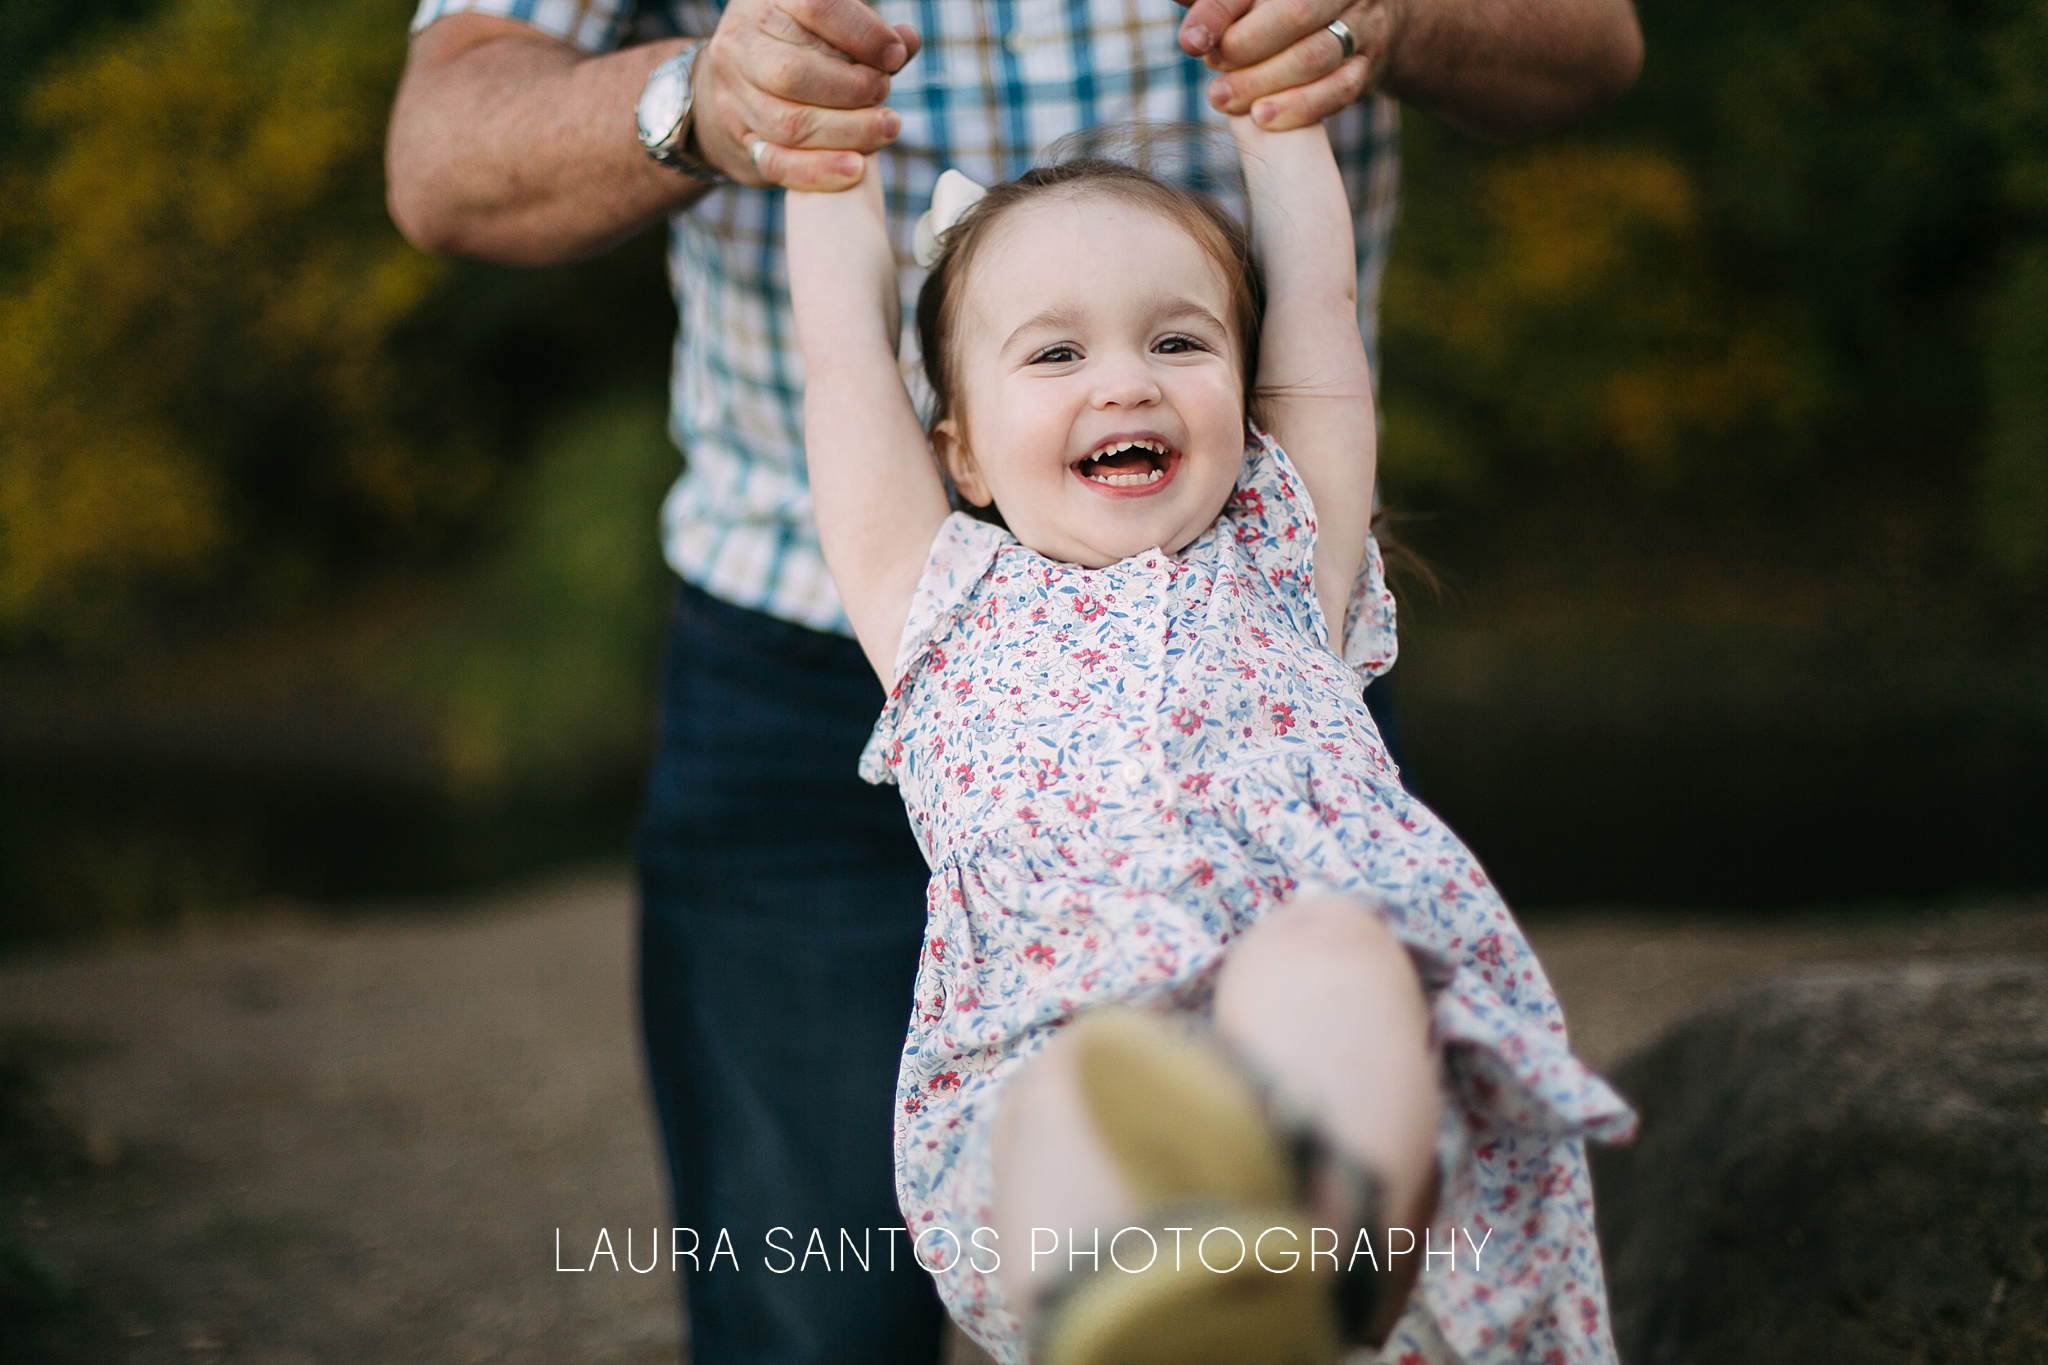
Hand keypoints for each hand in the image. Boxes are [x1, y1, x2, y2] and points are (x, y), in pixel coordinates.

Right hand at [691, 0, 921, 190]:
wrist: (740, 83)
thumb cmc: (798, 45)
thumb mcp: (826, 27)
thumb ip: (867, 35)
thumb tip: (908, 41)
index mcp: (767, 1)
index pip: (814, 8)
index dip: (860, 33)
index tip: (894, 55)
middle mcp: (741, 44)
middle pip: (793, 73)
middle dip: (851, 89)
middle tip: (884, 92)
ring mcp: (734, 94)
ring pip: (789, 123)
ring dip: (847, 131)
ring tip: (886, 129)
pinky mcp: (741, 138)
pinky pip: (777, 163)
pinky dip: (820, 170)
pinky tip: (856, 169)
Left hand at [1174, 0, 1405, 130]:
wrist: (1362, 19)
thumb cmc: (1286, 5)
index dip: (1220, 11)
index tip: (1192, 41)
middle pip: (1295, 13)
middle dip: (1245, 47)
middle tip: (1211, 67)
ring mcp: (1361, 27)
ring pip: (1314, 57)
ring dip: (1263, 82)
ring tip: (1223, 98)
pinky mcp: (1367, 67)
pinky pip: (1338, 91)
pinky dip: (1299, 108)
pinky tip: (1264, 118)